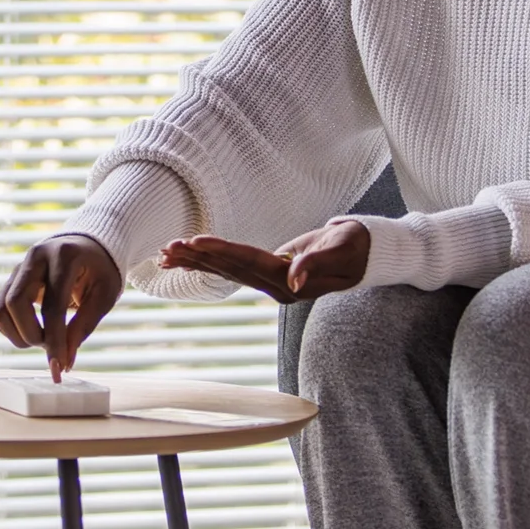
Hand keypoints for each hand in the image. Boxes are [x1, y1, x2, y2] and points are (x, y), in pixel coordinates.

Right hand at [0, 234, 123, 379]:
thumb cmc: (99, 270)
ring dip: (17, 335)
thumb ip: (83, 326)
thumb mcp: (103, 296)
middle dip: (31, 335)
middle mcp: (35, 257)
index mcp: (64, 256)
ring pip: (0, 308)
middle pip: (15, 303)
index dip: (54, 340)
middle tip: (52, 348)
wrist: (87, 245)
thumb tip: (64, 362)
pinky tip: (32, 332)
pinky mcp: (10, 279)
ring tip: (43, 340)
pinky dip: (11, 329)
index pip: (52, 305)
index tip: (58, 367)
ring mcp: (18, 267)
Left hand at [160, 219, 369, 302]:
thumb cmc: (355, 248)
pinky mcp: (267, 276)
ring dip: (196, 263)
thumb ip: (316, 263)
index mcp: (291, 282)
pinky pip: (232, 270)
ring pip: (226, 272)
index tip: (196, 241)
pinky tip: (185, 260)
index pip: (249, 263)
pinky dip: (207, 264)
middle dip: (198, 258)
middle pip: (230, 270)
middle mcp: (276, 287)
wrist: (364, 255)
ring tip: (165, 255)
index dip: (222, 251)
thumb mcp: (340, 251)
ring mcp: (270, 284)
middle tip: (167, 248)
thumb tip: (292, 279)